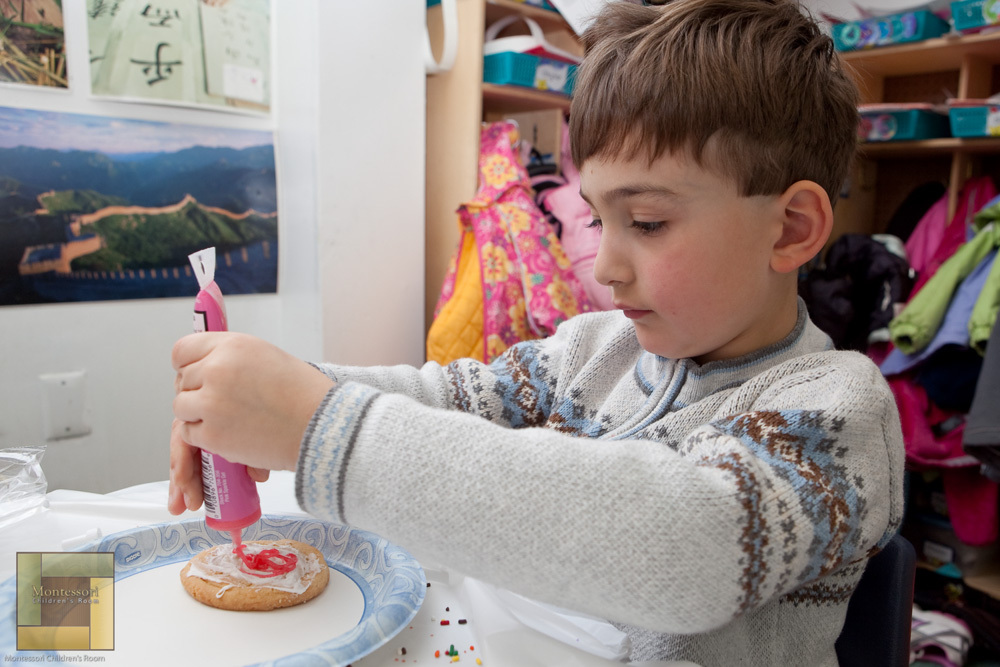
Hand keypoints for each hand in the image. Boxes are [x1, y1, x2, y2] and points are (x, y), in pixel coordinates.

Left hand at [168, 332, 333, 514]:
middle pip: (182, 380)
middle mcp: (217, 369)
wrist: (323, 427)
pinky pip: (189, 433)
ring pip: (181, 406)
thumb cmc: (304, 394)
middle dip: (198, 392)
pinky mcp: (212, 434)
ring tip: (227, 419)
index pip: (182, 350)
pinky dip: (204, 437)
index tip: (195, 374)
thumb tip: (204, 365)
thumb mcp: (267, 357)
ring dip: (198, 415)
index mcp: (232, 345)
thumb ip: (232, 358)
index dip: (188, 364)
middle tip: (223, 403)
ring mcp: (212, 402)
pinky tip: (229, 434)